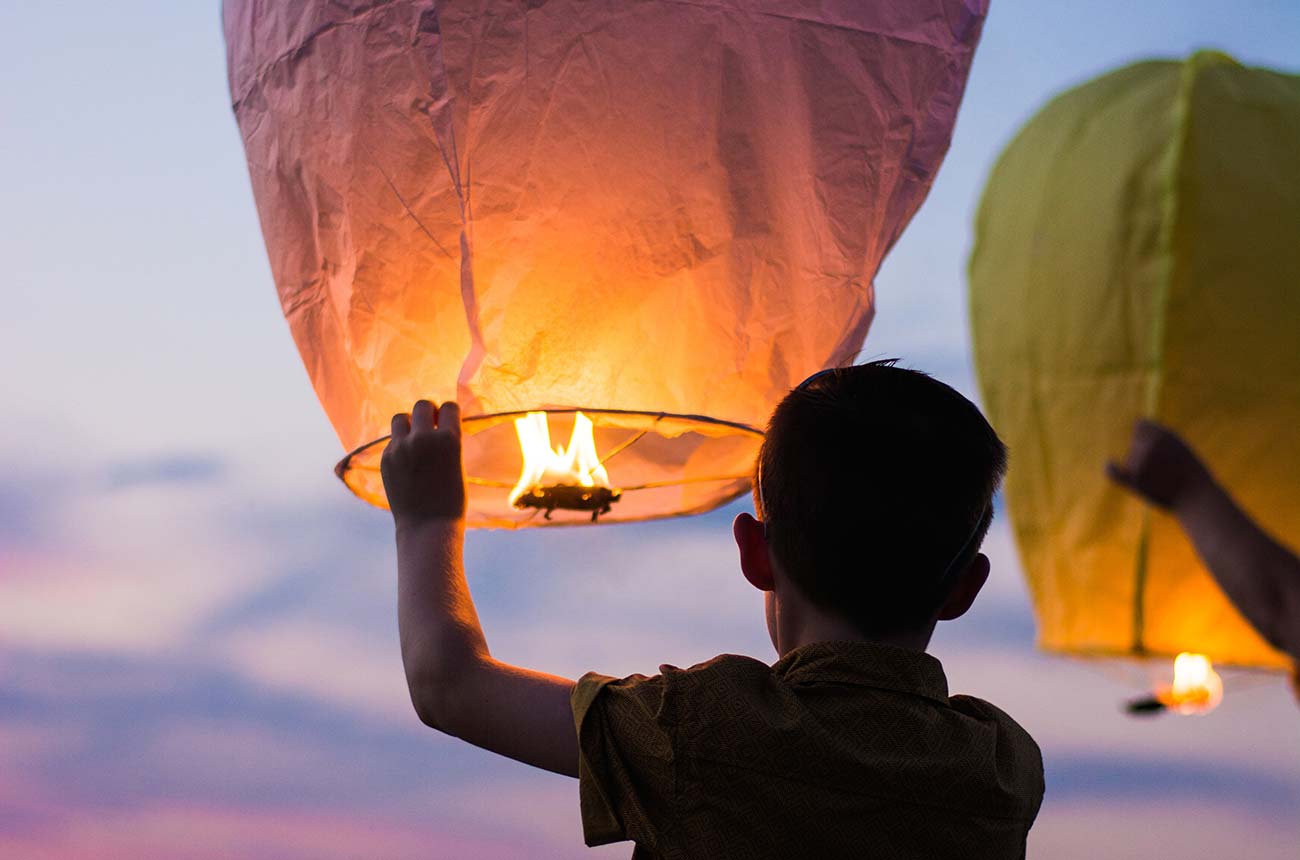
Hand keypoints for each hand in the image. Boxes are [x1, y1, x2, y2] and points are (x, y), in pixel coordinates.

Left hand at [381, 400, 466, 525]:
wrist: (428, 526)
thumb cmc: (451, 498)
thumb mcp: (457, 463)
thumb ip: (446, 441)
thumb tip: (437, 422)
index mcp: (449, 439)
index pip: (448, 406)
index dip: (449, 414)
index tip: (447, 422)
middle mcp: (424, 438)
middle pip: (421, 405)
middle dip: (428, 413)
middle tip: (430, 426)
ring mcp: (401, 448)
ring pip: (400, 418)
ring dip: (409, 423)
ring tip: (415, 439)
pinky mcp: (386, 458)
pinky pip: (392, 440)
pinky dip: (400, 445)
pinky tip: (407, 462)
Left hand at [1107, 419, 1210, 510]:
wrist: (1198, 498)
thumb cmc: (1194, 476)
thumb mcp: (1181, 449)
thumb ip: (1161, 440)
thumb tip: (1138, 428)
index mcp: (1164, 433)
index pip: (1140, 426)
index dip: (1143, 435)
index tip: (1147, 443)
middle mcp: (1150, 444)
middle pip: (1135, 443)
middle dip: (1142, 453)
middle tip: (1163, 469)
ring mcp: (1141, 461)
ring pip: (1131, 460)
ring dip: (1140, 469)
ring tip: (1161, 481)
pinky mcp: (1135, 479)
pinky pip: (1113, 471)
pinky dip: (1112, 469)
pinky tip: (1110, 464)